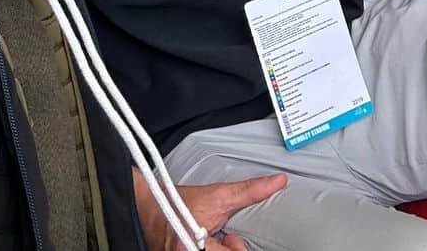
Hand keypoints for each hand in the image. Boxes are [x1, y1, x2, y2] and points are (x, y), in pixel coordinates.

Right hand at [134, 170, 286, 249]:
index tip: (230, 237)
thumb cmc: (178, 202)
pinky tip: (206, 246)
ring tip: (212, 240)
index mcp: (194, 249)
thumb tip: (277, 182)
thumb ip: (249, 192)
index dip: (236, 248)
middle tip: (222, 238)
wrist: (149, 208)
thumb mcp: (218, 194)